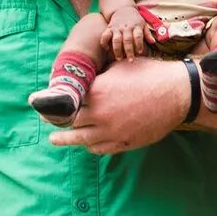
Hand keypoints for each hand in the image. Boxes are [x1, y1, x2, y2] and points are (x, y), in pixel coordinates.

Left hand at [51, 57, 190, 153]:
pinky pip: (100, 148)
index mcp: (96, 92)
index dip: (50, 102)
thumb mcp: (119, 67)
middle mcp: (100, 114)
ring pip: (81, 140)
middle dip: (54, 121)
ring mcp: (112, 131)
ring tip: (55, 140)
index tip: (38, 102)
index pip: (65, 101)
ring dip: (65, 140)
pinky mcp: (124, 142)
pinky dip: (90, 146)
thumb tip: (84, 77)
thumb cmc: (149, 74)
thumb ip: (99, 75)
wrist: (178, 93)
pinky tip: (86, 144)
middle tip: (44, 120)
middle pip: (68, 122)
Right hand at [101, 7, 152, 62]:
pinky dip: (104, 42)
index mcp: (136, 26)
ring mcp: (117, 28)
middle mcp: (126, 27)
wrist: (123, 9)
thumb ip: (147, 34)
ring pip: (116, 40)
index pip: (138, 36)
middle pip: (127, 40)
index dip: (139, 44)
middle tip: (131, 60)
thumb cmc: (135, 20)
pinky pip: (105, 36)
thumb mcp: (143, 24)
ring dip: (117, 50)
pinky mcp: (109, 29)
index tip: (140, 52)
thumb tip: (153, 42)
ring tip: (119, 59)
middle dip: (129, 51)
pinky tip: (106, 49)